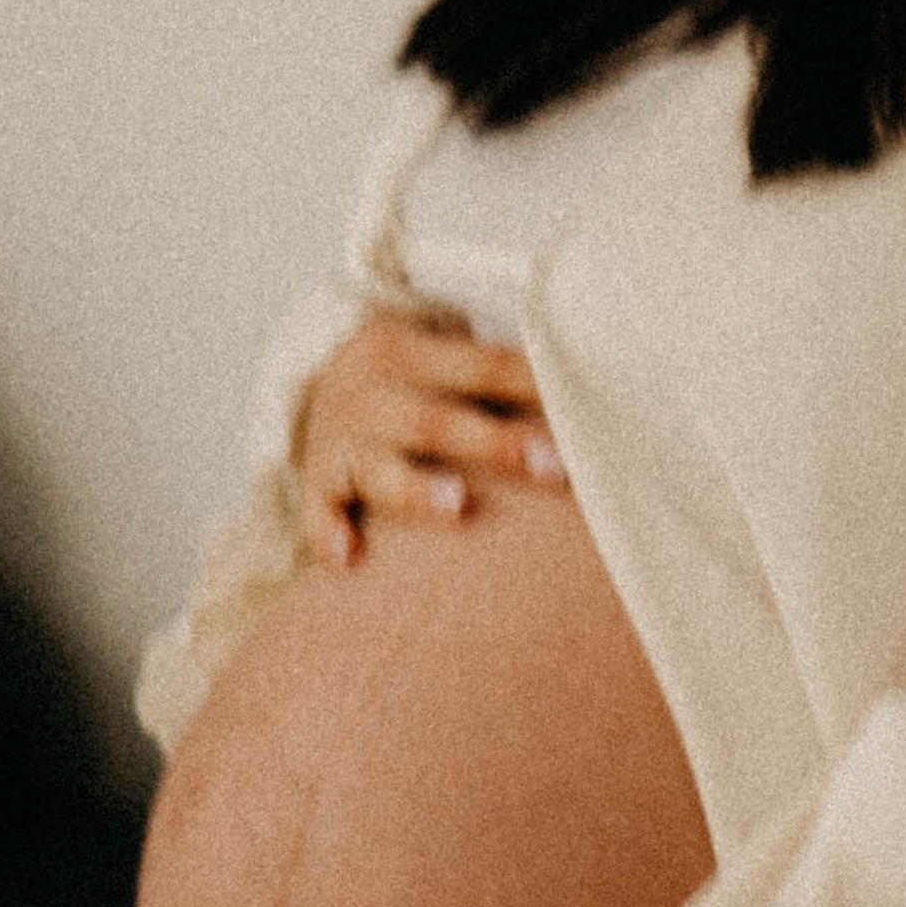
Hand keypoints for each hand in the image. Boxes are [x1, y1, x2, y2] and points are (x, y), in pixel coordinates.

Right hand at [293, 311, 565, 568]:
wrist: (315, 391)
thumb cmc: (408, 386)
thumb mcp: (437, 365)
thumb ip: (496, 382)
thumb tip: (590, 402)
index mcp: (403, 349)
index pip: (480, 367)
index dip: (531, 388)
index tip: (582, 417)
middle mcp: (367, 392)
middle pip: (434, 420)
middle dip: (494, 444)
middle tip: (552, 468)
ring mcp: (337, 441)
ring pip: (377, 467)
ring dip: (417, 488)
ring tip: (459, 506)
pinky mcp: (316, 484)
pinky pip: (317, 511)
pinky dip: (328, 532)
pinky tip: (348, 556)